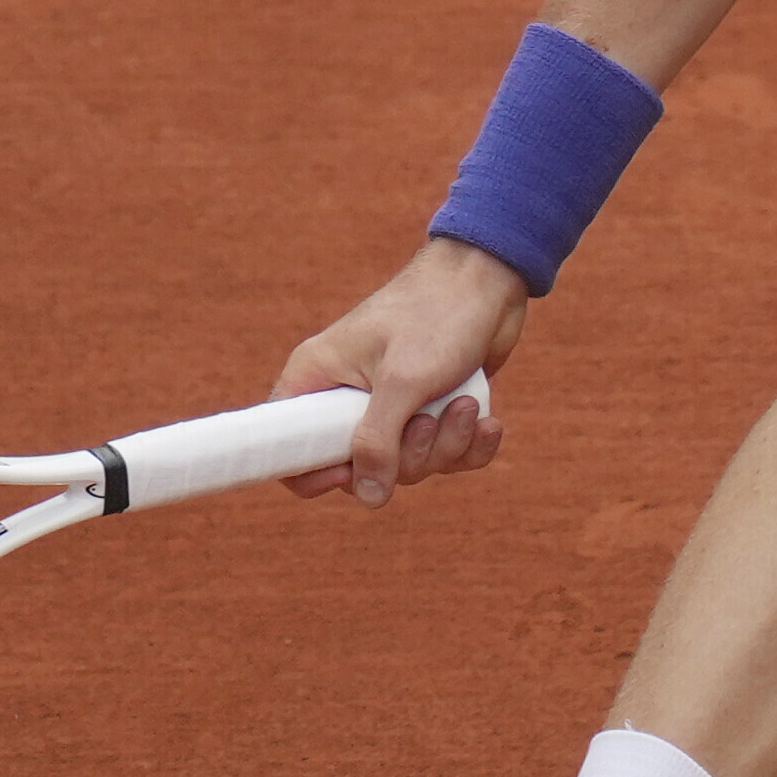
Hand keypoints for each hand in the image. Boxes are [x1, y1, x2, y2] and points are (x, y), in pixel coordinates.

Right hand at [274, 236, 528, 503]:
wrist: (489, 280)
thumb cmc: (436, 315)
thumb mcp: (403, 380)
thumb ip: (378, 441)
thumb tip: (367, 496)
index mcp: (317, 379)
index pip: (287, 448)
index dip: (314, 475)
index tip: (350, 472)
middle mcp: (347, 397)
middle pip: (362, 468)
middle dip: (408, 458)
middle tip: (427, 422)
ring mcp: (392, 406)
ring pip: (410, 465)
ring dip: (446, 445)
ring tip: (465, 405)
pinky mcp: (431, 410)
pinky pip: (445, 455)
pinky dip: (470, 445)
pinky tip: (488, 422)